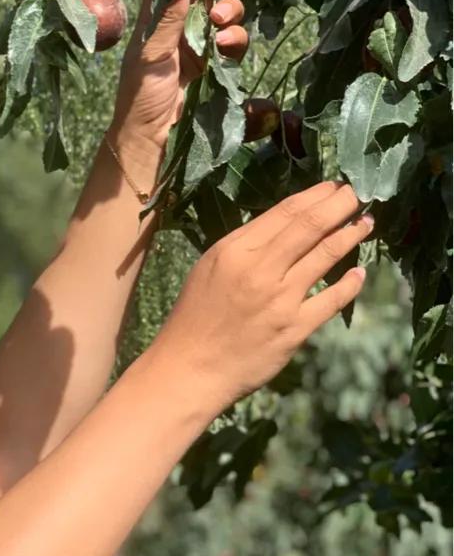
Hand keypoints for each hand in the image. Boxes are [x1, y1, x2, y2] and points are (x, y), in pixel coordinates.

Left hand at [107, 0, 248, 151]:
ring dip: (229, 16)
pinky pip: (231, 42)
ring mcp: (196, 43)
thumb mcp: (151, 54)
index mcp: (155, 18)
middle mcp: (177, 25)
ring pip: (224, 15)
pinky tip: (225, 47)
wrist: (151, 134)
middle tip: (217, 10)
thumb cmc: (141, 93)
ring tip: (221, 29)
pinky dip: (233, 40)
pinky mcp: (211, 62)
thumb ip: (169, 20)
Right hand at [150, 180, 373, 412]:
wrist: (189, 369)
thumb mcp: (210, 269)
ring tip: (365, 223)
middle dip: (340, 205)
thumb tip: (284, 227)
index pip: (285, 213)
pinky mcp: (295, 329)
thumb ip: (244, 247)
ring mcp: (280, 300)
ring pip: (326, 256)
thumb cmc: (195, 318)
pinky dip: (350, 284)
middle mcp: (260, 270)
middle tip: (357, 194)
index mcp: (235, 251)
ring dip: (351, 235)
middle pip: (310, 227)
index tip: (334, 186)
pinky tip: (359, 273)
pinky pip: (331, 300)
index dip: (315, 196)